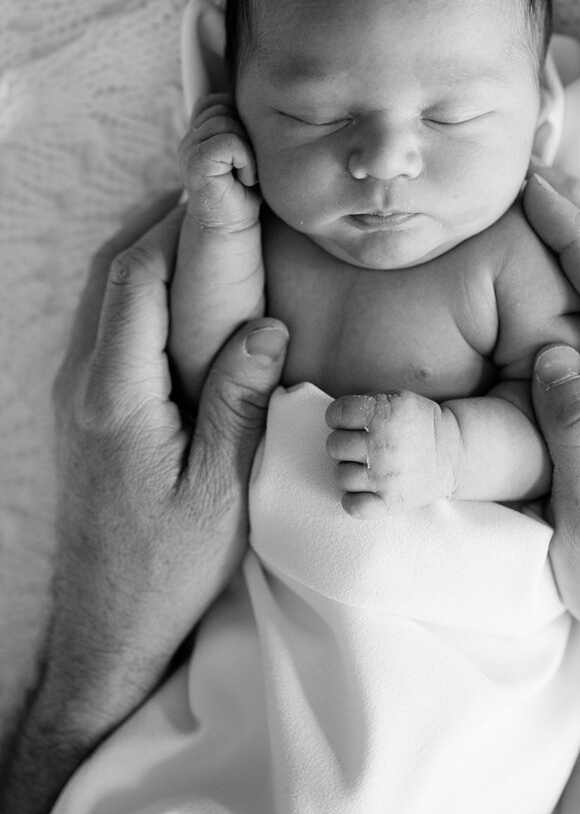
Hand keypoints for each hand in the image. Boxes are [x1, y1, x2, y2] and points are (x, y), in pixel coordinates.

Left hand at [47, 194, 287, 732]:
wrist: (110, 624)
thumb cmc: (169, 567)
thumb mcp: (220, 492)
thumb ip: (238, 405)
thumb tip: (267, 326)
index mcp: (117, 396)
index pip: (136, 281)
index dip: (175, 225)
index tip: (220, 190)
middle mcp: (84, 385)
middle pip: (112, 275)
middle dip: (161, 224)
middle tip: (219, 192)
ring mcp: (78, 396)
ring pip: (104, 297)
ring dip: (150, 253)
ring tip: (208, 228)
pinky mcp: (85, 411)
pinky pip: (107, 326)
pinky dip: (142, 290)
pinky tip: (184, 294)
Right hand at [180, 92, 260, 231]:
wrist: (233, 226)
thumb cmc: (245, 190)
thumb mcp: (246, 150)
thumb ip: (241, 125)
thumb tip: (261, 97)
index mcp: (198, 133)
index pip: (215, 101)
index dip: (237, 119)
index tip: (244, 150)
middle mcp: (189, 139)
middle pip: (223, 108)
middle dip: (244, 134)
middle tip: (246, 164)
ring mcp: (189, 150)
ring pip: (227, 123)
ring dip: (247, 150)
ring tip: (246, 172)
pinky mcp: (195, 163)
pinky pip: (228, 142)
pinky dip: (245, 160)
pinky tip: (244, 179)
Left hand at [324, 391, 460, 519]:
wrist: (455, 451)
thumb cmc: (419, 423)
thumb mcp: (398, 398)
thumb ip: (366, 403)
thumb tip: (335, 419)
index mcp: (383, 414)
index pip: (336, 413)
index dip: (338, 417)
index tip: (349, 422)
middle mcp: (382, 445)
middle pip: (334, 445)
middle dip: (343, 443)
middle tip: (360, 444)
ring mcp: (385, 476)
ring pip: (340, 475)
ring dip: (349, 470)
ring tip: (364, 466)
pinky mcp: (391, 501)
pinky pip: (353, 506)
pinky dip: (353, 500)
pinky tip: (364, 489)